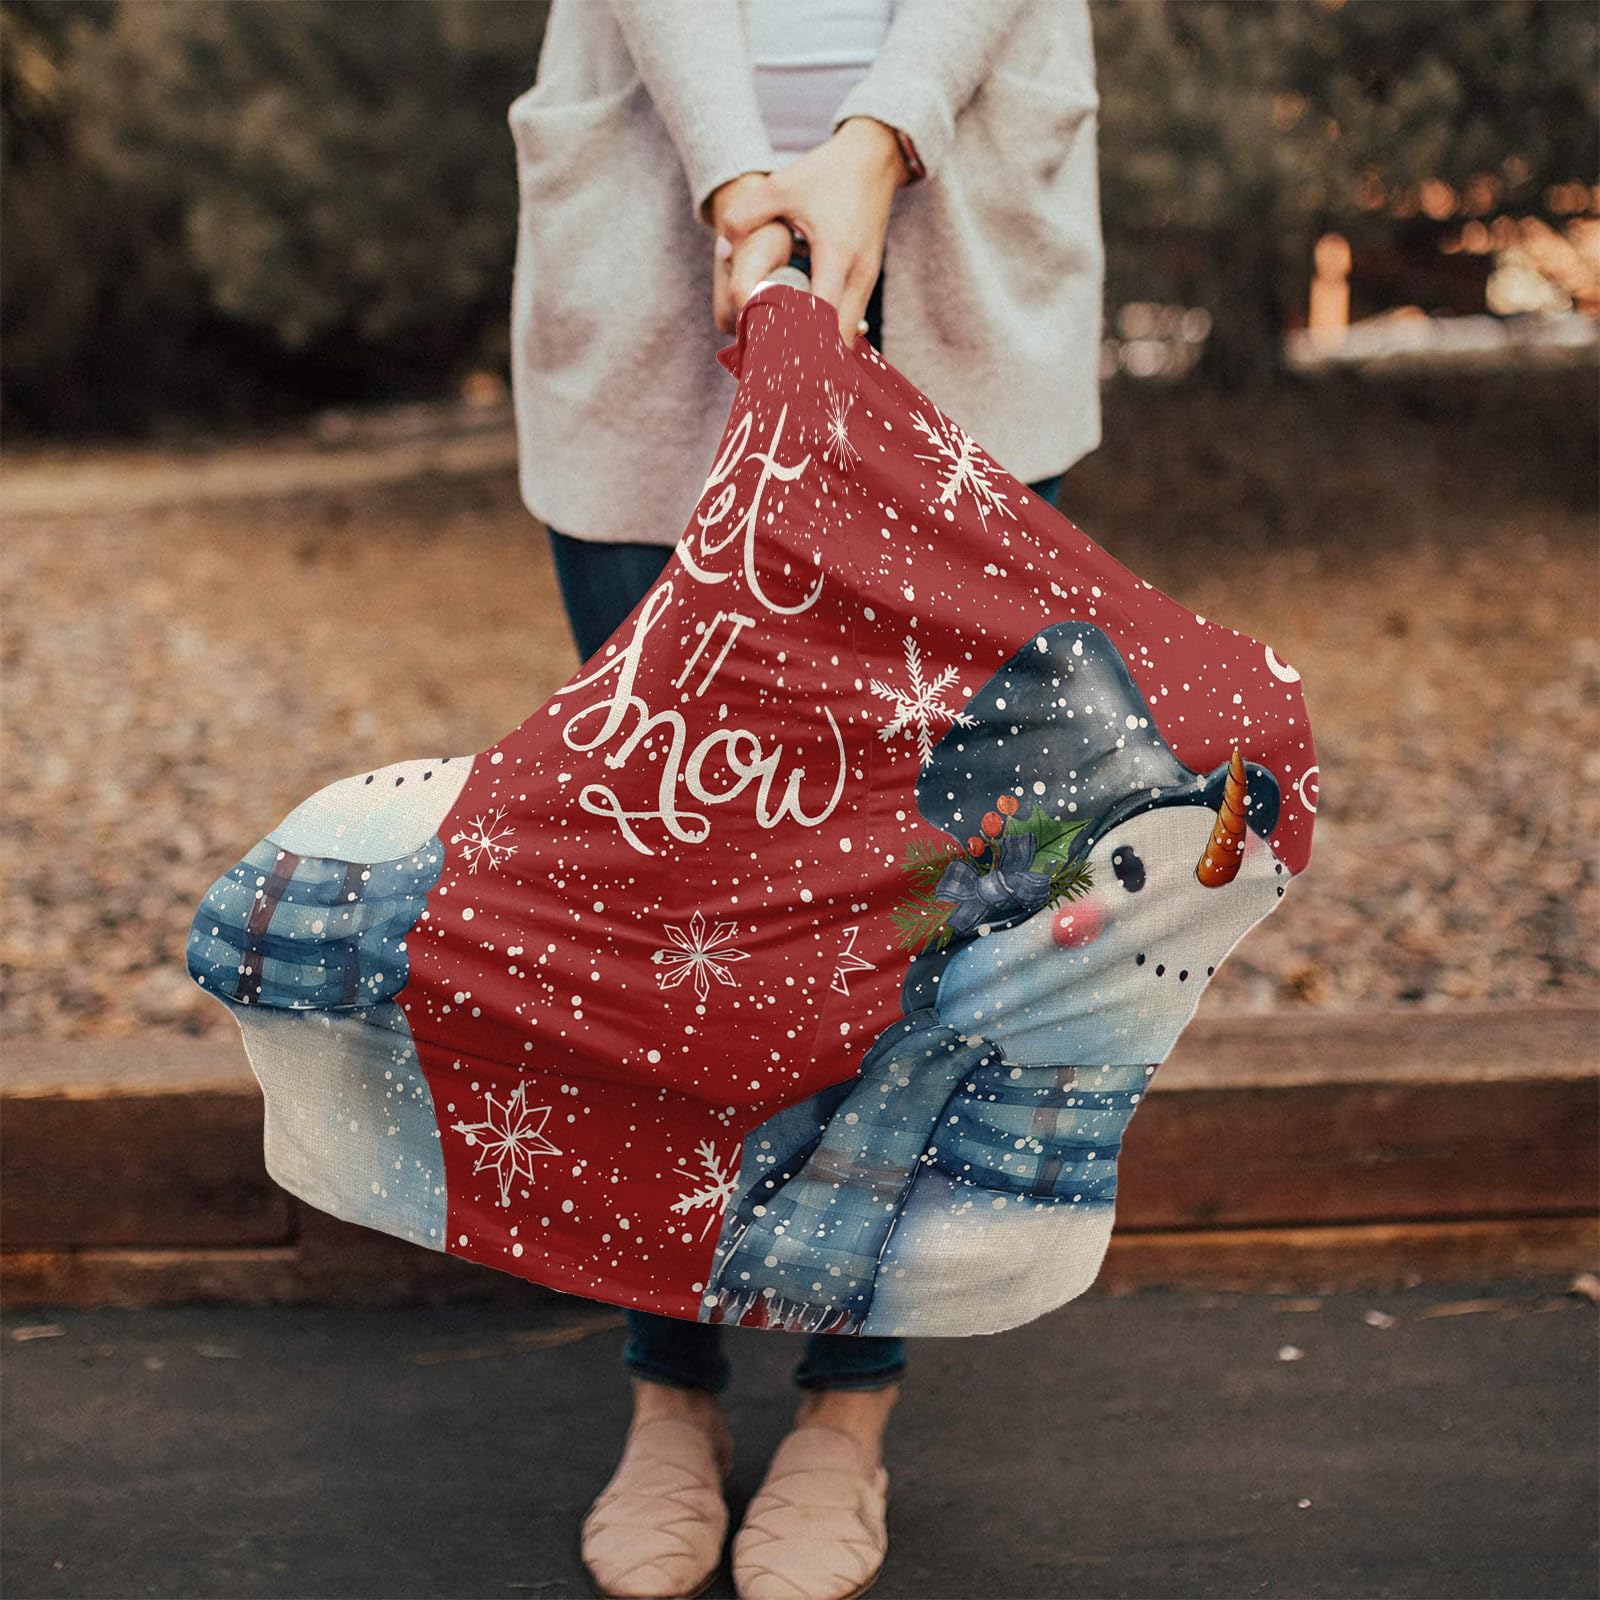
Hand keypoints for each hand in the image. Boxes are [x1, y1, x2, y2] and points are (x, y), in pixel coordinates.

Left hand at [714, 119, 905, 344]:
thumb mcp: (781, 186)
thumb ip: (745, 215)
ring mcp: (867, 280)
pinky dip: (829, 336)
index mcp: (836, 255)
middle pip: (839, 341)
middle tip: (775, 368)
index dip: (798, 343)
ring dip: (820, 350)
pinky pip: (849, 322)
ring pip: (847, 336)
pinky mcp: (867, 281)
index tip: (772, 358)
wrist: (874, 158)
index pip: (821, 318)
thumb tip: (722, 250)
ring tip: (786, 359)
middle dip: (810, 360)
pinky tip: (803, 339)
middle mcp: (858, 275)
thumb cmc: (827, 173)